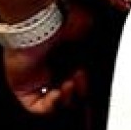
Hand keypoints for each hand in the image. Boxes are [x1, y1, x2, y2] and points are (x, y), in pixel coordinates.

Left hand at [2, 0, 93, 115]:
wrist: (39, 23)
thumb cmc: (62, 22)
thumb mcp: (87, 29)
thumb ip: (95, 45)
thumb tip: (108, 54)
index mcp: (66, 57)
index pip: (78, 81)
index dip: (86, 84)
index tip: (92, 79)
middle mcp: (51, 68)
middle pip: (69, 94)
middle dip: (79, 91)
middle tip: (81, 78)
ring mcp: (36, 80)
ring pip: (55, 103)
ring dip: (67, 98)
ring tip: (69, 84)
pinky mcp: (22, 87)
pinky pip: (37, 107)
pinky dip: (51, 105)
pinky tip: (57, 93)